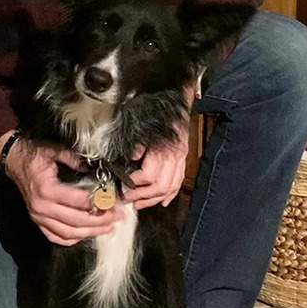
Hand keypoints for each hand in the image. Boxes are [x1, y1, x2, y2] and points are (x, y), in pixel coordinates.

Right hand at [3, 138, 117, 245]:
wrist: (13, 159)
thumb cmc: (34, 153)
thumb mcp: (54, 150)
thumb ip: (74, 159)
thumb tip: (95, 167)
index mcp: (47, 189)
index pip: (79, 202)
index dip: (99, 204)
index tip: (115, 204)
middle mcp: (42, 207)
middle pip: (76, 222)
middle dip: (99, 222)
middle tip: (117, 218)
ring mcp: (38, 216)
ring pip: (67, 233)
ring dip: (89, 233)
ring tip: (107, 229)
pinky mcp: (36, 220)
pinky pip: (54, 236)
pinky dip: (71, 239)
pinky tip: (85, 235)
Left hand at [123, 92, 192, 209]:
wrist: (177, 104)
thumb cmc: (157, 112)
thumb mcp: (142, 124)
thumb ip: (137, 142)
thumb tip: (132, 156)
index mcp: (162, 149)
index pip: (149, 175)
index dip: (134, 184)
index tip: (123, 187)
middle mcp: (174, 157)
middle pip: (160, 186)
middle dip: (142, 196)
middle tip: (128, 199)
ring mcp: (180, 160)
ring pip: (170, 188)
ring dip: (153, 199)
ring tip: (139, 203)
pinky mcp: (183, 161)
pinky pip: (178, 183)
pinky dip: (170, 194)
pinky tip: (162, 201)